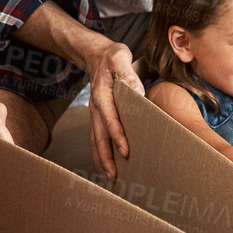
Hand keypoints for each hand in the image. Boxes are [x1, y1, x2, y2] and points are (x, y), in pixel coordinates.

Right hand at [85, 40, 143, 177]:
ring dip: (101, 159)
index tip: (126, 151)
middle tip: (114, 176)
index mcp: (102, 95)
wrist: (97, 55)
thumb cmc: (112, 57)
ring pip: (95, 140)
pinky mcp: (97, 116)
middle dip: (105, 157)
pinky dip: (99, 153)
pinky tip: (105, 164)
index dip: (117, 136)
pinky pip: (95, 137)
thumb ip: (128, 73)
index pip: (110, 119)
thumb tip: (137, 92)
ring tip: (109, 177)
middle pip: (98, 137)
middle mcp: (96, 107)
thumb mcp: (120, 57)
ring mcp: (94, 113)